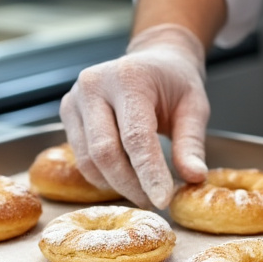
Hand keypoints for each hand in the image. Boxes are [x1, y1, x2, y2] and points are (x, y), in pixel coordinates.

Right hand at [59, 23, 209, 208]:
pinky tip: (125, 175)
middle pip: (105, 151)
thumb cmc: (175, 82)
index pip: (135, 136)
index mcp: (129, 78)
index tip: (162, 201)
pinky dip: (103, 174)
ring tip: (142, 190)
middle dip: (130, 184)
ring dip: (116, 184)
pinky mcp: (67, 113)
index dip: (149, 173)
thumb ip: (191, 143)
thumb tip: (194, 177)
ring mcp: (74, 99)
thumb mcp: (194, 107)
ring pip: (89, 159)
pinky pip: (81, 157)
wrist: (153, 60)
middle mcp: (93, 85)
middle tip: (153, 201)